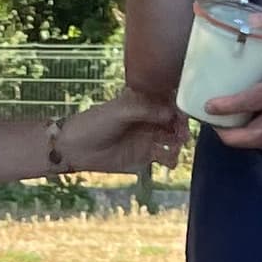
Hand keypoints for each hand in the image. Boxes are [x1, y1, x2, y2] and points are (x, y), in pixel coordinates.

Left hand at [53, 88, 191, 175]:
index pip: (168, 100)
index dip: (179, 106)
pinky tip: (170, 161)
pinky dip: (171, 158)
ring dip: (178, 142)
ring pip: (172, 137)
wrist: (77, 148)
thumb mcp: (120, 110)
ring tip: (176, 146)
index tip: (184, 113)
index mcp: (143, 101)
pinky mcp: (145, 155)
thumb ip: (145, 109)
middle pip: (174, 120)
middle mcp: (149, 117)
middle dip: (181, 126)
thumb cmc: (95, 123)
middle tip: (182, 134)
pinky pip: (164, 156)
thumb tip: (170, 113)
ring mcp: (149, 136)